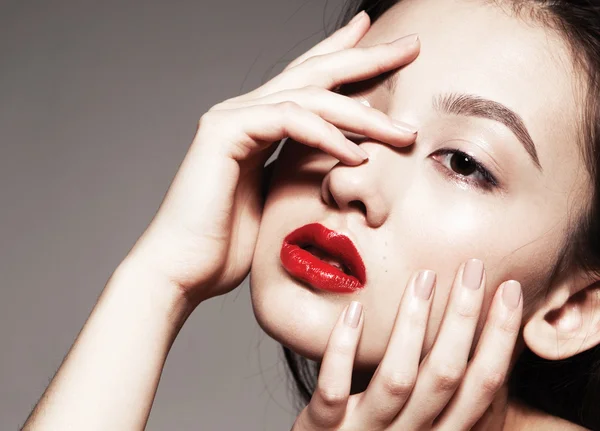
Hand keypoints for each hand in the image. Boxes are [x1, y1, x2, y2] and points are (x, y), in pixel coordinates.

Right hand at [127, 11, 419, 303]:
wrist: (183, 271)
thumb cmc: (229, 246)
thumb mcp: (282, 201)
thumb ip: (306, 171)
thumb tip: (348, 162)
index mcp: (259, 125)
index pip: (310, 82)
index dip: (346, 57)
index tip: (383, 46)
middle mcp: (245, 112)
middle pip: (314, 72)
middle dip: (365, 56)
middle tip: (410, 44)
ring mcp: (231, 118)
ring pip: (308, 96)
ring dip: (361, 112)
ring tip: (401, 131)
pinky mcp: (222, 133)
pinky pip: (287, 120)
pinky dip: (326, 136)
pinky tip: (356, 155)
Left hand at [291, 260, 522, 430]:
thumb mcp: (417, 420)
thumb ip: (438, 390)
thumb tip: (464, 334)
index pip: (480, 386)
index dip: (499, 338)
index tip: (509, 290)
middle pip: (445, 375)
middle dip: (463, 319)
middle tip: (473, 267)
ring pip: (397, 379)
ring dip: (412, 325)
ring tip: (423, 278)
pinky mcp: (324, 429)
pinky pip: (333, 390)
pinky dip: (343, 349)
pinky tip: (354, 311)